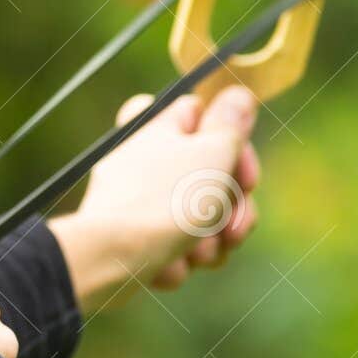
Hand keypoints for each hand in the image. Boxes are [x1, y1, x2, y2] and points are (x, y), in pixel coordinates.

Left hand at [48, 84, 259, 306]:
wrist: (112, 259)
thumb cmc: (166, 201)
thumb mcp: (212, 154)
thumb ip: (229, 124)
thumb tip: (236, 94)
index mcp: (157, 128)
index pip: (196, 111)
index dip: (229, 140)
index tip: (244, 174)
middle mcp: (142, 160)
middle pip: (205, 173)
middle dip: (229, 207)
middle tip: (235, 229)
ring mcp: (135, 201)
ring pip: (195, 216)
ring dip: (209, 241)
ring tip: (198, 251)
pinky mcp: (132, 239)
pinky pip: (172, 246)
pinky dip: (178, 259)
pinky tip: (169, 264)